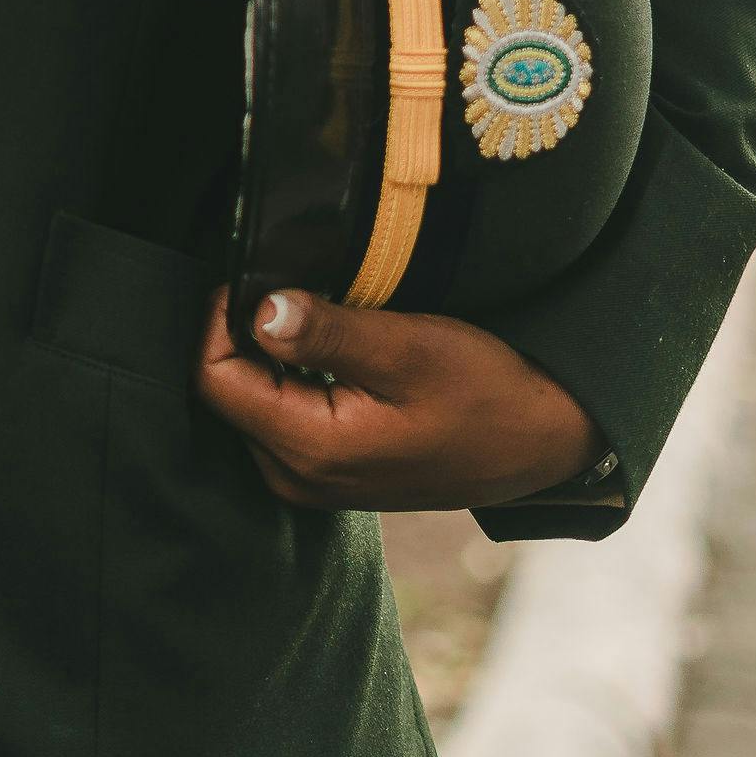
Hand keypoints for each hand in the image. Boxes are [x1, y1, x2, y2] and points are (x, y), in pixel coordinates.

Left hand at [194, 283, 600, 511]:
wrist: (541, 442)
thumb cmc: (485, 394)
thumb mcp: (408, 348)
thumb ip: (327, 332)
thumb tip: (257, 311)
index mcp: (311, 449)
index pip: (214, 379)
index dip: (218, 319)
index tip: (250, 276)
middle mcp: (298, 477)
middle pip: (226, 391)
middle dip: (240, 334)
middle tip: (283, 286)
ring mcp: (313, 480)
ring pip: (250, 402)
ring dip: (266, 353)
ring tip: (309, 312)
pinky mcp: (331, 471)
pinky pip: (280, 415)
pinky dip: (288, 375)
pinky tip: (325, 347)